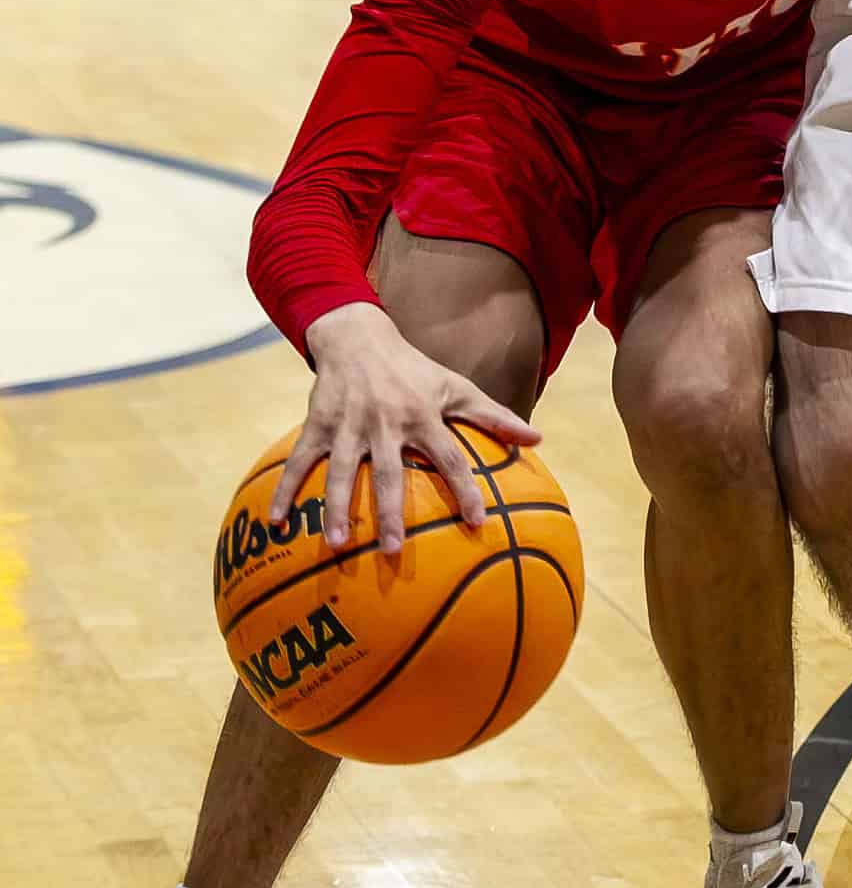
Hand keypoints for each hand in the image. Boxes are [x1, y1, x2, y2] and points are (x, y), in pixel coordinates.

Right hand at [272, 303, 540, 554]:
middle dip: (392, 512)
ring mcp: (349, 425)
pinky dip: (286, 491)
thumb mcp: (456, 386)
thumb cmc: (414, 370)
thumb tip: (538, 440)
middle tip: (393, 551)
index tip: (478, 523)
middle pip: (391, 473)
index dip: (464, 488)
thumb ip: (494, 417)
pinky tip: (277, 523)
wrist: (358, 336)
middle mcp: (387, 423)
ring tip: (336, 545)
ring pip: (343, 472)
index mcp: (423, 416)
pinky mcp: (318, 425)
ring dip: (338, 508)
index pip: (451, 458)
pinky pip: (299, 462)